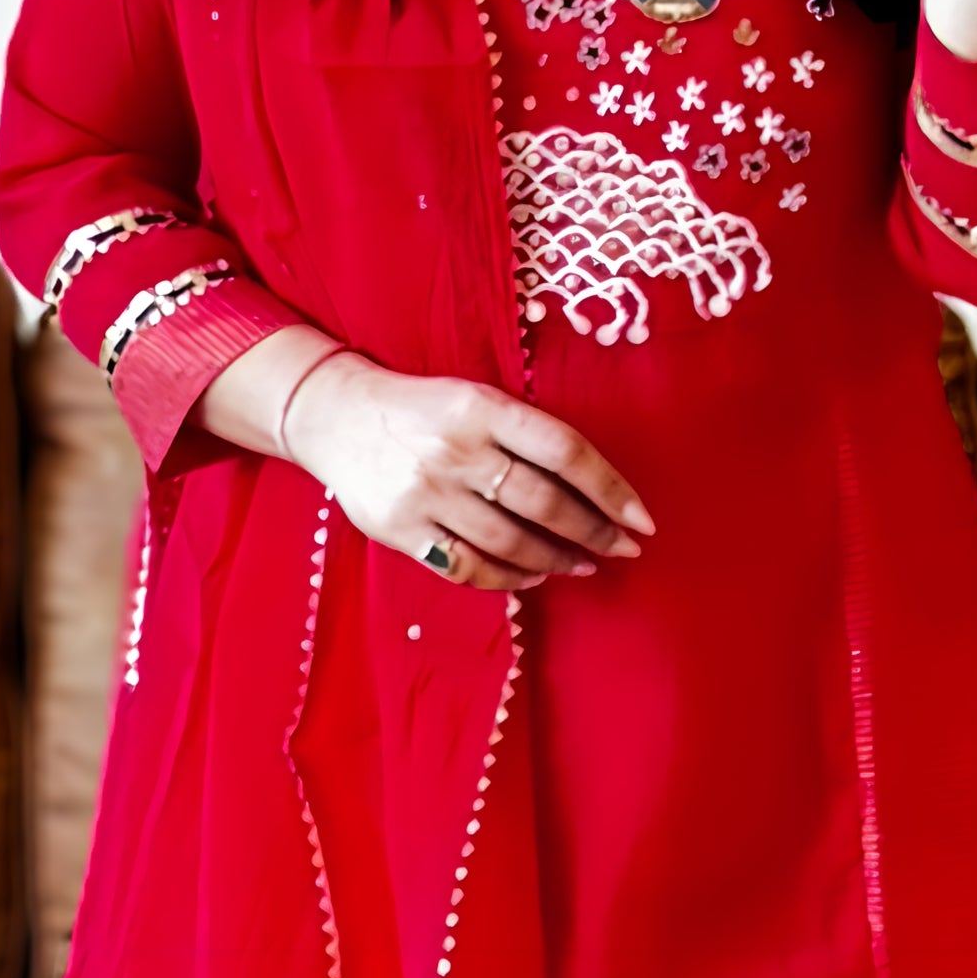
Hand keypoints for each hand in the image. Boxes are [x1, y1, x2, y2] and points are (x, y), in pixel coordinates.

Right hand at [287, 353, 654, 590]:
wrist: (335, 416)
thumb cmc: (424, 411)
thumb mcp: (474, 400)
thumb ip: (525, 436)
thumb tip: (595, 492)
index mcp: (481, 407)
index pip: (564, 451)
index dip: (610, 489)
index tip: (641, 520)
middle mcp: (455, 450)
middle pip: (543, 503)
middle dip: (593, 533)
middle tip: (620, 549)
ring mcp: (425, 493)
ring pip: (510, 542)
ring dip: (556, 560)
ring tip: (580, 564)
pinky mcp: (401, 529)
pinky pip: (468, 567)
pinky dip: (508, 577)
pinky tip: (532, 576)